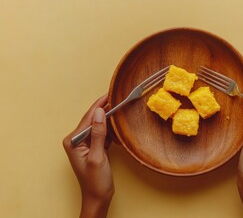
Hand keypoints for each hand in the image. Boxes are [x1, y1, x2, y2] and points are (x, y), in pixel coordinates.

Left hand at [63, 94, 113, 217]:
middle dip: (106, 110)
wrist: (98, 197)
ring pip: (99, 126)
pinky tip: (118, 125)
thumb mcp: (97, 156)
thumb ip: (98, 134)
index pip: (88, 118)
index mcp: (73, 141)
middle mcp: (77, 140)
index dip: (99, 105)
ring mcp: (86, 144)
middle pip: (93, 120)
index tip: (110, 94)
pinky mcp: (94, 148)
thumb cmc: (95, 181)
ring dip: (109, 119)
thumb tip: (99, 112)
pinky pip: (103, 134)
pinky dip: (111, 130)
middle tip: (118, 98)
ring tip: (120, 108)